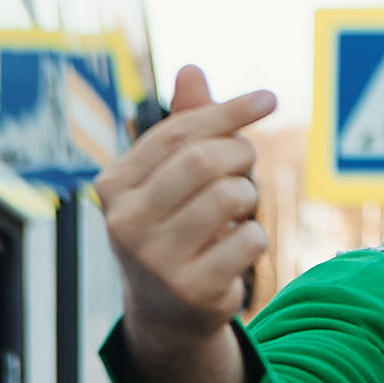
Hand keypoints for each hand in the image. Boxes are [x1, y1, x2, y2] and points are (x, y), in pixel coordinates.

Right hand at [93, 65, 277, 382]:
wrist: (167, 313)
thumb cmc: (173, 228)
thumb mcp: (171, 179)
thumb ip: (184, 127)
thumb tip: (192, 70)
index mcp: (114, 186)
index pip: (179, 132)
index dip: (230, 111)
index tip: (270, 98)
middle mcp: (126, 222)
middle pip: (206, 160)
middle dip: (241, 156)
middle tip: (245, 166)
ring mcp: (156, 260)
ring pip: (231, 197)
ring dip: (247, 198)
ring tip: (234, 212)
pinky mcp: (193, 289)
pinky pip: (250, 238)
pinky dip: (254, 237)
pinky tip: (234, 251)